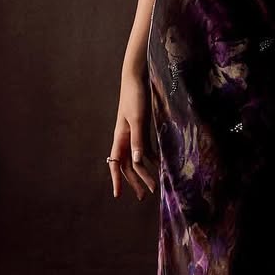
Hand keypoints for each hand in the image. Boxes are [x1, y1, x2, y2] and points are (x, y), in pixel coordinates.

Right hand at [108, 70, 157, 199]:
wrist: (136, 79)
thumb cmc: (134, 97)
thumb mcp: (137, 119)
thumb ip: (138, 140)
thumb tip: (136, 161)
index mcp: (120, 138)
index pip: (116, 164)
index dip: (117, 180)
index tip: (118, 196)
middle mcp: (125, 139)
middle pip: (127, 166)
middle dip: (135, 182)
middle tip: (145, 196)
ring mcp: (133, 134)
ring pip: (136, 159)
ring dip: (144, 173)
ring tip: (153, 187)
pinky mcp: (142, 128)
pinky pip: (145, 149)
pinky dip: (151, 159)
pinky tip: (159, 166)